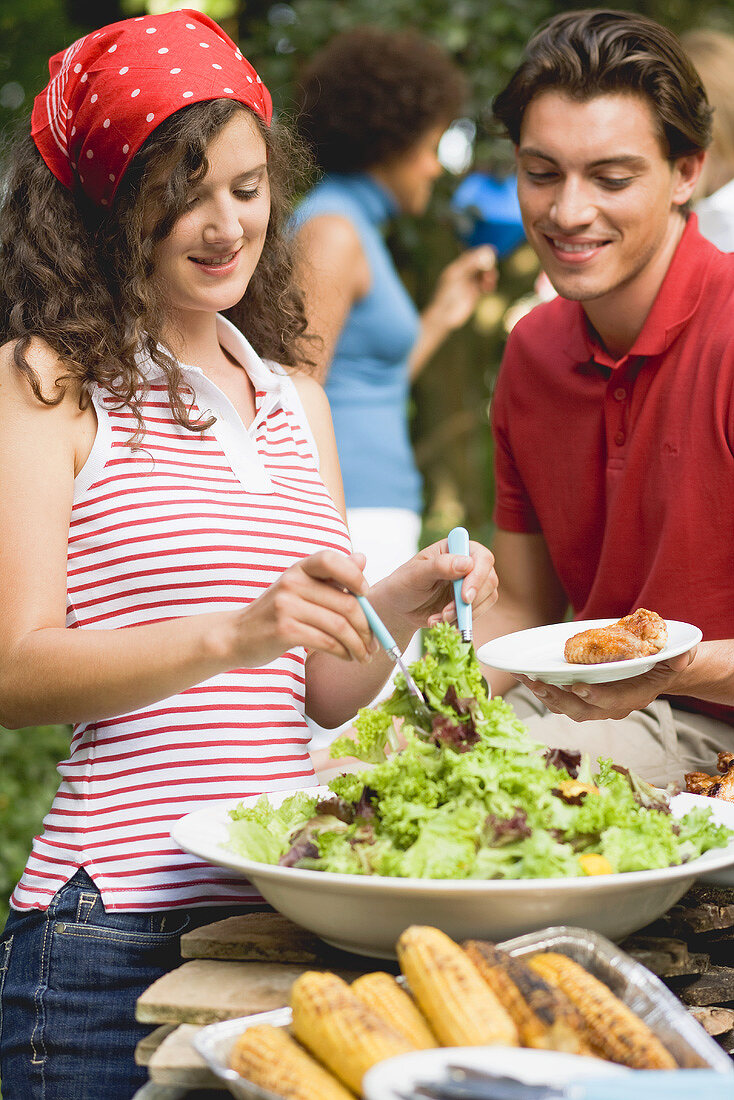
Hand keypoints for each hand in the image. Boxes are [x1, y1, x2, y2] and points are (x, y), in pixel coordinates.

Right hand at [235, 551, 377, 666]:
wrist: (236, 636)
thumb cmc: (276, 613)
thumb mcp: (301, 588)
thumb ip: (331, 576)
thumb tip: (362, 558)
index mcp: (300, 568)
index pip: (332, 560)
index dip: (355, 576)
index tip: (366, 595)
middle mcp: (292, 582)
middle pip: (346, 602)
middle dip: (366, 627)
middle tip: (373, 643)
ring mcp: (286, 606)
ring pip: (339, 626)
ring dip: (358, 645)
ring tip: (363, 656)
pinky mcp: (284, 630)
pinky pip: (326, 642)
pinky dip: (343, 652)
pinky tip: (346, 657)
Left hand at [376, 538, 497, 634]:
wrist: (399, 607)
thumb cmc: (404, 584)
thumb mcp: (416, 574)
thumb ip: (440, 566)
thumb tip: (467, 563)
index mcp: (456, 548)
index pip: (482, 557)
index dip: (478, 577)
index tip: (464, 597)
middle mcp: (468, 563)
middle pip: (489, 580)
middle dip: (469, 602)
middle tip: (447, 613)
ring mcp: (471, 583)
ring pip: (486, 599)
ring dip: (463, 614)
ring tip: (438, 617)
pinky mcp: (471, 602)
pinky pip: (477, 613)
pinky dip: (460, 621)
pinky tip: (440, 620)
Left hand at [428, 245, 496, 331]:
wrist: (444, 315)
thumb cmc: (447, 295)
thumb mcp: (458, 275)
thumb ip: (471, 263)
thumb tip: (486, 251)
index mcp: (456, 267)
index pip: (471, 255)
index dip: (482, 252)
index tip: (492, 251)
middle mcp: (463, 274)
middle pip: (480, 264)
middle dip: (488, 265)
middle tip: (491, 270)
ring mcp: (469, 284)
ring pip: (483, 275)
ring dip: (490, 275)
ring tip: (490, 281)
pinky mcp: (473, 294)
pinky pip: (484, 285)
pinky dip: (489, 284)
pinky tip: (489, 288)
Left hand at [515, 648, 696, 721]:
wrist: (659, 671)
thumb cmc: (666, 660)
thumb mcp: (679, 655)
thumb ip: (680, 657)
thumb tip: (680, 659)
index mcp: (634, 696)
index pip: (612, 701)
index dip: (595, 696)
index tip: (577, 686)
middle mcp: (612, 706)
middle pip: (581, 710)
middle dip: (557, 698)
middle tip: (537, 682)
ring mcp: (597, 705)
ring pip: (566, 708)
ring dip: (543, 695)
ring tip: (524, 678)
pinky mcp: (584, 699)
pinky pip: (560, 700)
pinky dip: (542, 690)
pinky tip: (526, 676)